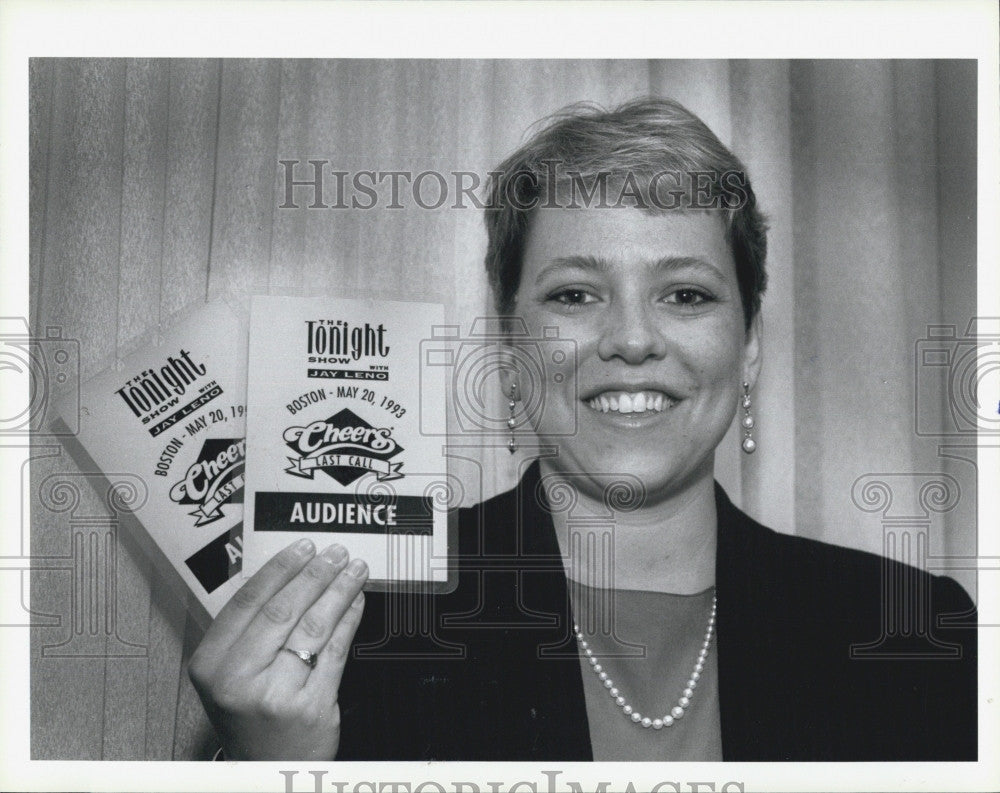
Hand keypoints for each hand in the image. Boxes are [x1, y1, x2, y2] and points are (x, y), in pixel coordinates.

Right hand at [188, 539, 368, 759]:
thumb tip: (289, 573)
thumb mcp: (230, 672)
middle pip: (283, 610)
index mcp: (211, 664)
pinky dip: (349, 620)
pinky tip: (356, 603)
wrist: (265, 769)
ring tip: (353, 571)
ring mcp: (276, 695)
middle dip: (315, 575)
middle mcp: (239, 681)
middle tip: (334, 554)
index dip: (279, 569)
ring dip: (338, 591)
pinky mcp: (312, 708)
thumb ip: (249, 629)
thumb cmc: (250, 713)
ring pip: (314, 627)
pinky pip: (336, 651)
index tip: (302, 548)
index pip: (247, 602)